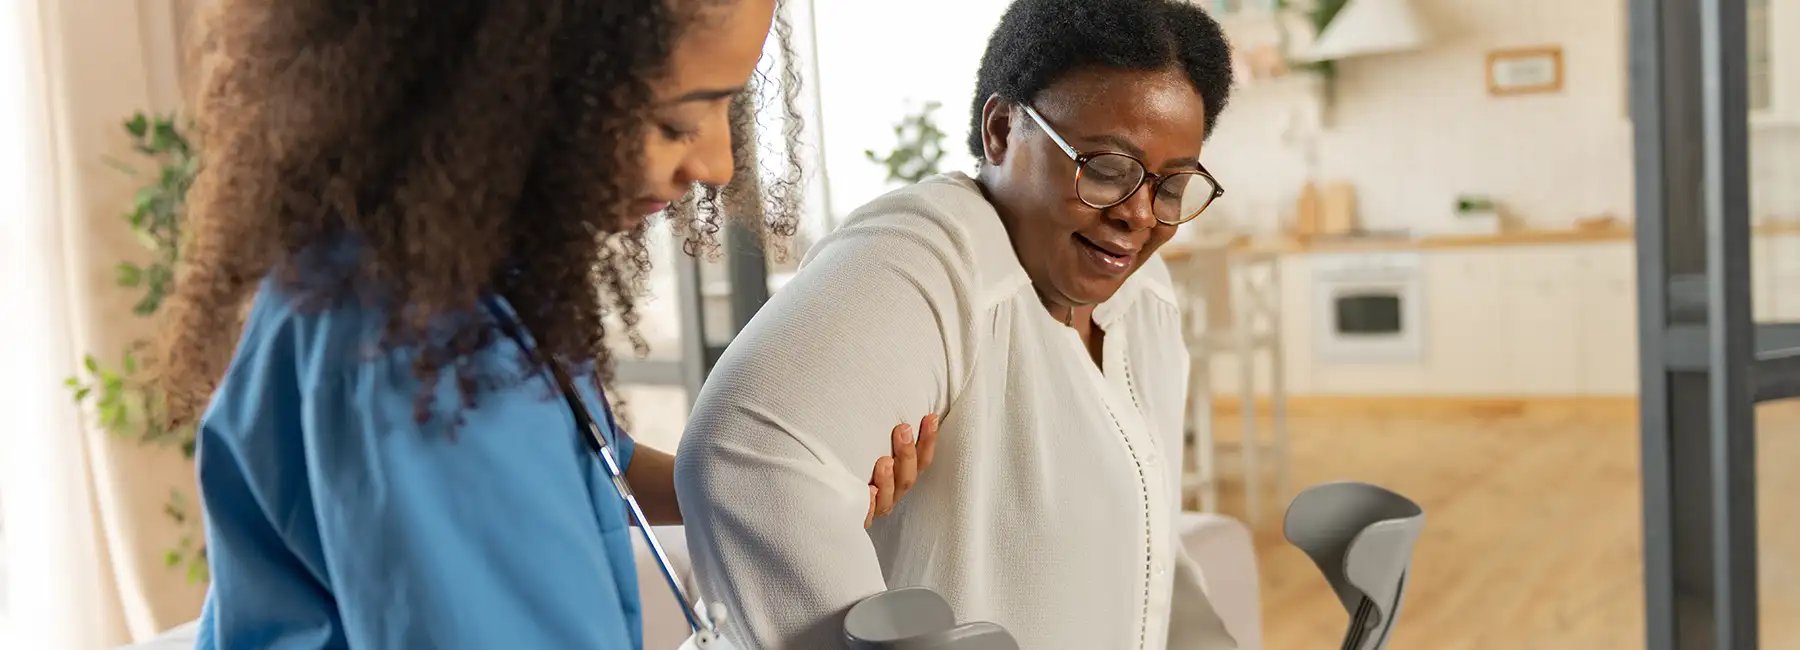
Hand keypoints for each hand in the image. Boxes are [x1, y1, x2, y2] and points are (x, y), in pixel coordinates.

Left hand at [864, 413, 938, 527]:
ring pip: (889, 497)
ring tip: (884, 461)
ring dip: (888, 479)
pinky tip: (868, 490)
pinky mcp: (858, 517)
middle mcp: (892, 492)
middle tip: (903, 430)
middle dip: (907, 453)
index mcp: (901, 475)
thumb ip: (887, 433)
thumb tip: (895, 403)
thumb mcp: (870, 446)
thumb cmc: (853, 464)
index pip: (921, 459)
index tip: (930, 418)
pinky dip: (869, 503)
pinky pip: (866, 515)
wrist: (829, 496)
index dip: (929, 440)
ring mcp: (876, 506)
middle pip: (908, 477)